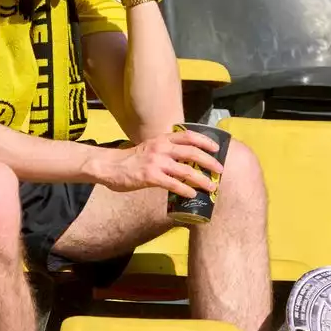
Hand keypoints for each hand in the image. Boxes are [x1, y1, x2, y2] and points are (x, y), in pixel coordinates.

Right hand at [90, 130, 223, 196]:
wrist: (110, 166)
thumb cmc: (131, 159)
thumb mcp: (150, 148)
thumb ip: (166, 150)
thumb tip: (187, 160)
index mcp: (162, 139)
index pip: (188, 135)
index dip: (205, 140)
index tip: (217, 148)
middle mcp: (161, 148)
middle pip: (192, 152)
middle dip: (209, 162)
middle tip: (220, 170)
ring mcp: (156, 162)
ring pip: (186, 170)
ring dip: (202, 179)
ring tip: (211, 187)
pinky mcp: (151, 176)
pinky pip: (173, 184)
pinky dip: (186, 189)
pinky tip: (192, 194)